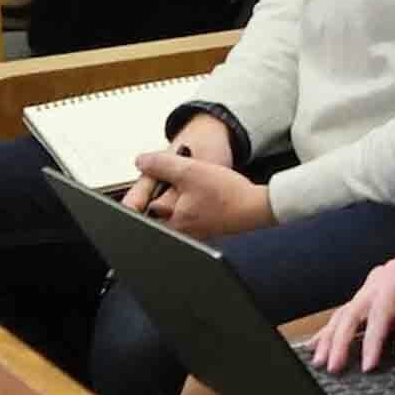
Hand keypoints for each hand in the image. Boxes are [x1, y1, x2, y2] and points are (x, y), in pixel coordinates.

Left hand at [128, 139, 275, 238]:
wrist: (257, 207)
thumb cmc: (229, 196)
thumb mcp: (190, 171)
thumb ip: (161, 165)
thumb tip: (142, 162)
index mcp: (170, 224)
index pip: (138, 213)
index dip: (137, 196)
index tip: (145, 184)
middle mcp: (179, 232)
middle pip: (154, 208)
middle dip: (160, 189)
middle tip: (177, 176)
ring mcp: (191, 231)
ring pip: (171, 207)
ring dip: (176, 191)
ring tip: (191, 180)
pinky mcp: (202, 226)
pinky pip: (186, 208)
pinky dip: (189, 196)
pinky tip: (201, 187)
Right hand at [316, 251, 394, 371]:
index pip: (379, 312)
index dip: (371, 340)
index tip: (368, 365)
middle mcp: (380, 278)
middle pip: (354, 310)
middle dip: (340, 340)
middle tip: (333, 366)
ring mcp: (374, 287)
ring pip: (346, 313)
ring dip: (331, 337)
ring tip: (319, 360)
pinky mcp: (374, 298)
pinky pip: (350, 314)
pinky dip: (334, 330)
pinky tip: (317, 344)